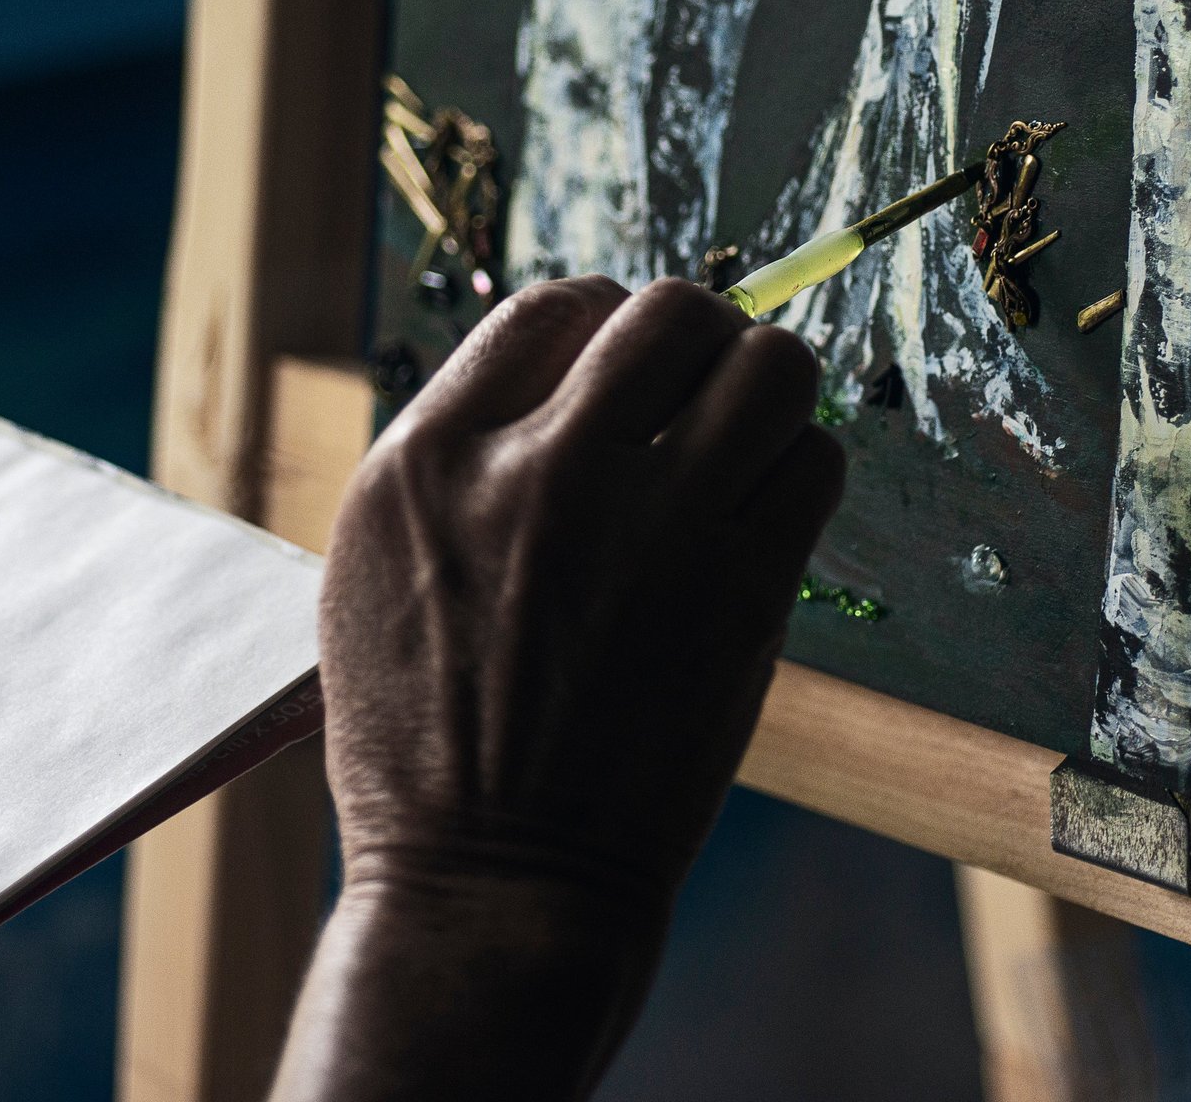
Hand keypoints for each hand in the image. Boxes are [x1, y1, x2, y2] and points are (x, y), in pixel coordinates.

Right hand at [278, 277, 843, 1100]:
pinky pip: (814, 461)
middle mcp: (542, 473)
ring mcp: (654, 530)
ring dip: (762, 388)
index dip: (599, 322)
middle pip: (669, 313)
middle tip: (691, 389)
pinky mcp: (744, 592)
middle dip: (692, 335)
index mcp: (429, 462)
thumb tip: (577, 365)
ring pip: (769, 367)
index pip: (550, 308)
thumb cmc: (425, 736)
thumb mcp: (376, 568)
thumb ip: (460, 452)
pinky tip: (762, 508)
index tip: (615, 365)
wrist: (494, 882)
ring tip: (738, 438)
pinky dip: (798, 466)